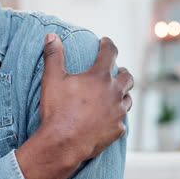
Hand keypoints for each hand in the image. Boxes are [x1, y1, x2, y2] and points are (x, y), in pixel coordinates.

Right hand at [39, 33, 132, 160]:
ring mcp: (118, 112)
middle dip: (122, 72)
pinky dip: (116, 118)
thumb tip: (51, 36)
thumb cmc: (57, 110)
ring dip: (123, 95)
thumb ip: (53, 55)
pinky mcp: (117, 130)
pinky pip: (121, 121)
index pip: (109, 53)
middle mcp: (114, 92)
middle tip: (118, 71)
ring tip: (117, 95)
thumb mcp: (52, 79)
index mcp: (99, 77)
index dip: (107, 44)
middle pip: (127, 77)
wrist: (62, 143)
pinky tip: (110, 119)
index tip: (104, 42)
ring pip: (128, 99)